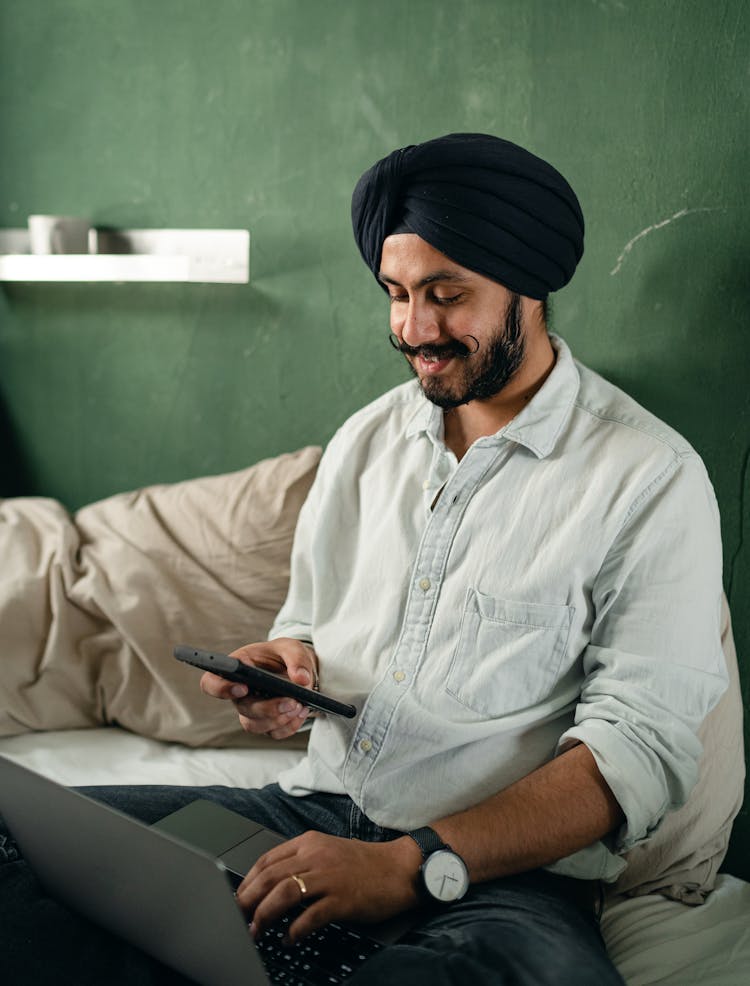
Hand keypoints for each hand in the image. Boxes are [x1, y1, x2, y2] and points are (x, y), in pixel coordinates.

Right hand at [199, 637, 318, 739]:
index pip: (212, 682)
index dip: (221, 689)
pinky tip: (302, 712)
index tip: (243, 688)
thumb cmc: (286, 655)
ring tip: (300, 706)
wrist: (299, 670)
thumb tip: (301, 680)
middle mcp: (239, 693)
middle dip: (267, 709)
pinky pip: (274, 733)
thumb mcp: (293, 647)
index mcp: (236, 668)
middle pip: (242, 708)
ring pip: (255, 725)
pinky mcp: (267, 723)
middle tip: (291, 701)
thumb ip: (297, 659)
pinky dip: (290, 725)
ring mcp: (251, 710)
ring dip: (279, 719)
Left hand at [236, 831, 422, 942]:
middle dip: (248, 900)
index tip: (238, 898)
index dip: (247, 881)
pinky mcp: (343, 899)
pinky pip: (310, 916)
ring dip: (264, 915)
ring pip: (284, 894)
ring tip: (256, 931)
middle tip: (237, 917)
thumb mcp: (328, 851)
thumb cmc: (364, 863)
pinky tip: (288, 939)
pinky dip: (294, 930)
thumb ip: (301, 861)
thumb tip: (271, 884)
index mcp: (309, 842)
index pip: (267, 859)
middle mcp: (316, 856)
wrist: (400, 868)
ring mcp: (329, 877)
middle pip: (270, 877)